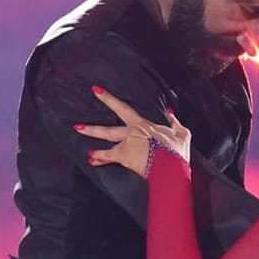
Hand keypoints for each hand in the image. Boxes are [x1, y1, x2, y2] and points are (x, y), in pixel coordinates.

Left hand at [74, 85, 190, 175]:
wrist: (171, 167)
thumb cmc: (176, 151)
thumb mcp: (181, 133)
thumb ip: (174, 122)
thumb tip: (169, 112)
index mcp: (142, 124)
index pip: (122, 108)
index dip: (108, 99)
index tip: (95, 90)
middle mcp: (131, 133)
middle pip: (108, 130)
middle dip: (91, 127)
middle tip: (76, 126)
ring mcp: (126, 146)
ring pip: (106, 144)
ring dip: (93, 144)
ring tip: (80, 142)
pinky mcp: (125, 158)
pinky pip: (109, 157)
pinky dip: (100, 158)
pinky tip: (91, 160)